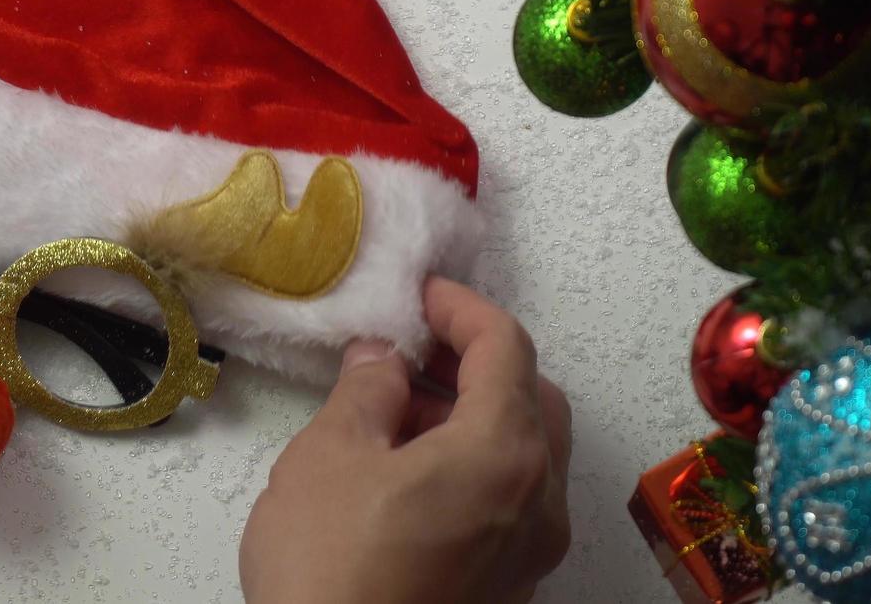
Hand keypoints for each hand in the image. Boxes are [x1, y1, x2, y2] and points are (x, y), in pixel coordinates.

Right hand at [239, 277, 572, 603]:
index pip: (506, 347)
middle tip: (413, 350)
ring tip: (396, 413)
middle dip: (477, 363)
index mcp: (506, 452)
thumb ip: (367, 389)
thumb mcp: (331, 455)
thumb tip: (383, 357)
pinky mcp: (512, 590)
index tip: (420, 296)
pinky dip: (476, 466)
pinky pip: (512, 501)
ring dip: (475, 416)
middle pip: (534, 399)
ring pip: (527, 454)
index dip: (461, 308)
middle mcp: (541, 500)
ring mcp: (533, 553)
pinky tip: (410, 472)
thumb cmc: (329, 567)